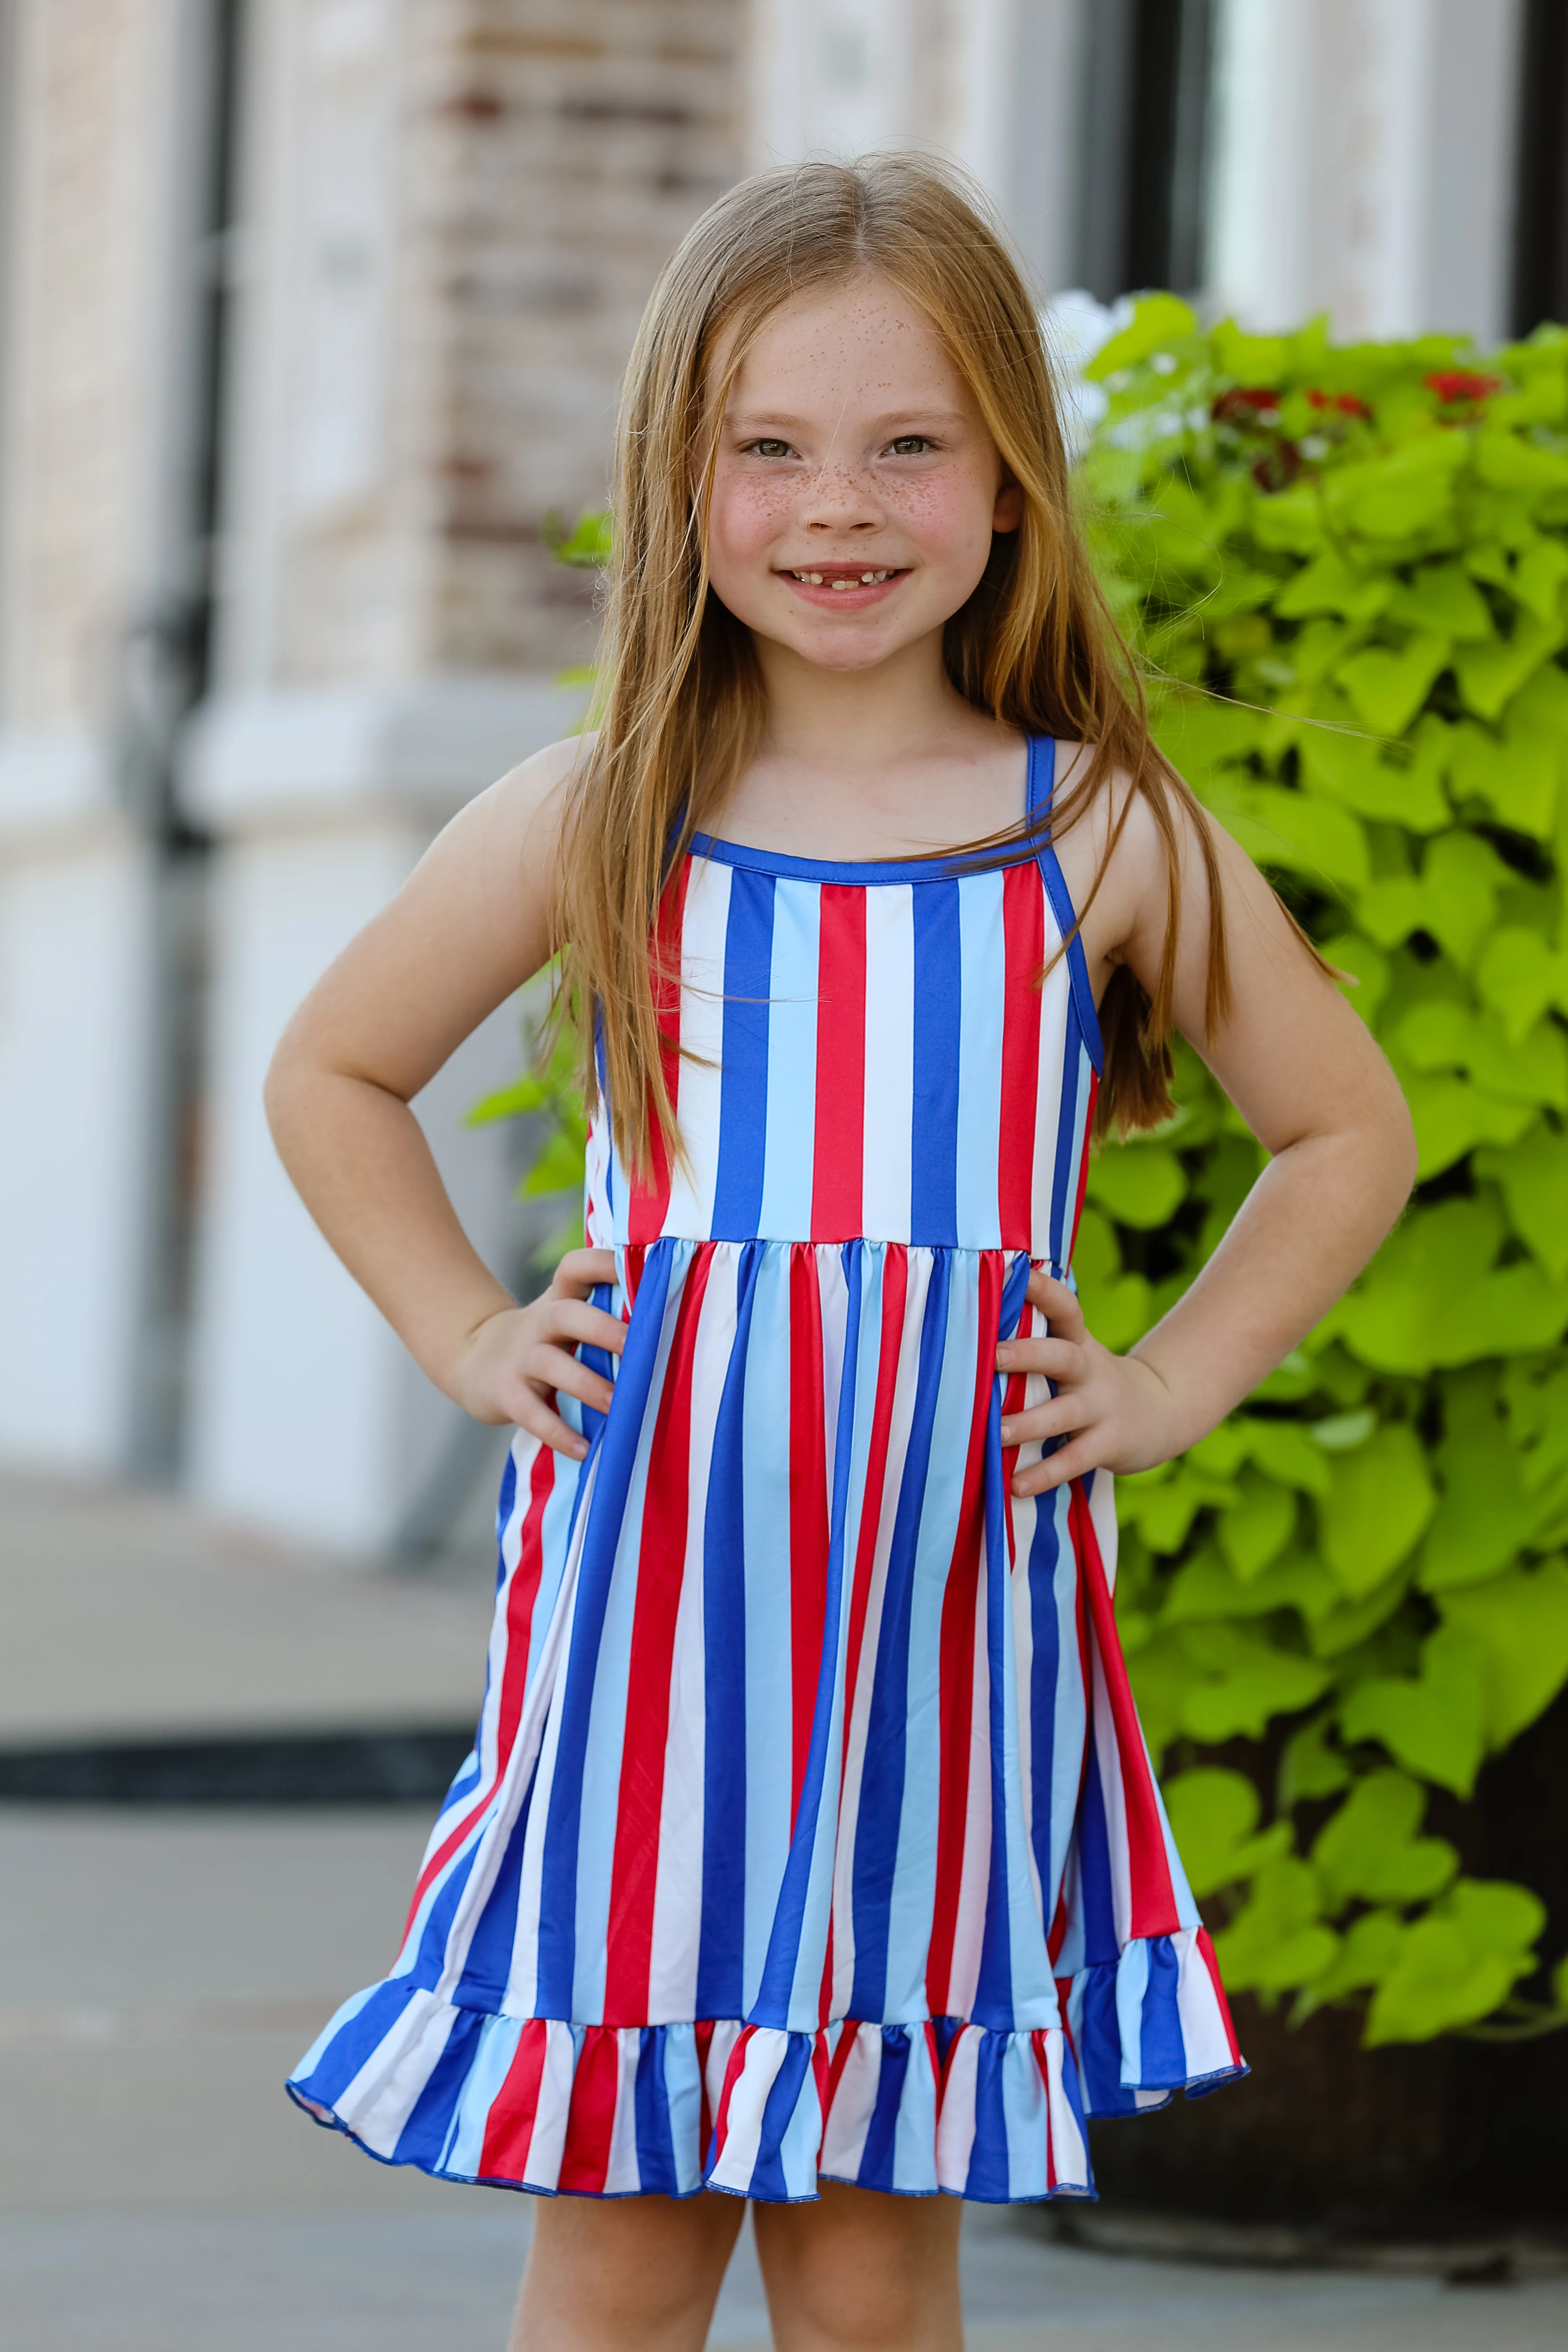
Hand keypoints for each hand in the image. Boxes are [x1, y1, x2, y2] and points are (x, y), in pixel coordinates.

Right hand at [450, 1248, 623, 1459]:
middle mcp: (540, 1322)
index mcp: (560, 1298)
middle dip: (604, 1329)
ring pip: (552, 1365)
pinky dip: (558, 1433)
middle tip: (638, 1348)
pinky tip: (584, 1449)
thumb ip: (605, 1313)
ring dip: (588, 1386)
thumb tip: (672, 1318)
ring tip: (619, 1406)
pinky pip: (532, 1414)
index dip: (603, 1264)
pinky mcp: (506, 1393)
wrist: (475, 1361)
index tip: (639, 1269)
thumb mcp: (566, 1317)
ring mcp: (521, 1358)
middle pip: (568, 1315)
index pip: (576, 1268)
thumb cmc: (545, 1341)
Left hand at [996, 1269, 1179, 1498]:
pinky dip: (1045, 1474)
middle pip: (1061, 1356)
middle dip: (1027, 1355)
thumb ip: (1038, 1341)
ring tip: (996, 1433)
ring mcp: (1101, 1408)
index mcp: (1079, 1343)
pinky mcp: (1109, 1444)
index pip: (1065, 1308)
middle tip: (991, 1356)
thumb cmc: (1094, 1382)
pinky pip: (1073, 1460)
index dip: (1044, 1290)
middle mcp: (1089, 1371)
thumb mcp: (1077, 1353)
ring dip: (1028, 1423)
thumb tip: (973, 1323)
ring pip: (1063, 1414)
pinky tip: (1015, 1486)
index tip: (1017, 1271)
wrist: (1163, 1412)